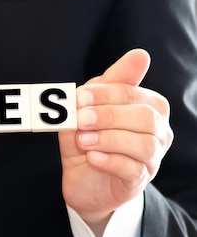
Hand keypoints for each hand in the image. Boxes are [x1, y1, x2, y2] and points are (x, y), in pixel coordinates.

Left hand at [59, 49, 173, 236]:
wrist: (82, 181)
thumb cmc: (87, 138)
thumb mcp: (89, 109)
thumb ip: (108, 84)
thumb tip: (139, 55)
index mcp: (148, 107)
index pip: (134, 94)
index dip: (106, 94)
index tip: (79, 97)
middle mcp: (158, 131)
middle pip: (145, 117)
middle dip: (108, 116)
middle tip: (80, 119)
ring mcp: (152, 158)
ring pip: (143, 144)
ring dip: (108, 139)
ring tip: (82, 140)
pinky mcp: (139, 180)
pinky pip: (132, 168)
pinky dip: (110, 160)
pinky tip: (92, 157)